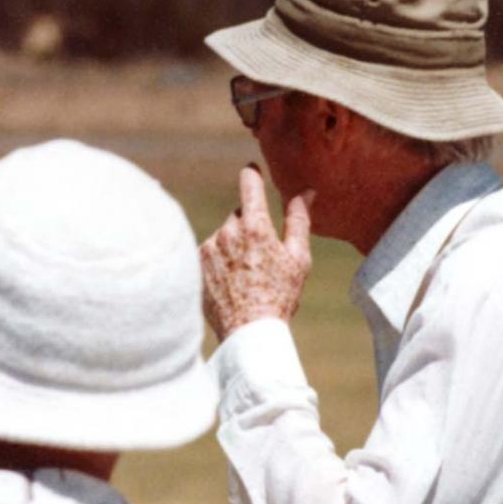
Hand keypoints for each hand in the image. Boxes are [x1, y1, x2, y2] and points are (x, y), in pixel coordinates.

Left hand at [200, 165, 313, 341]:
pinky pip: (210, 252)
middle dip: (250, 226)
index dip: (252, 174)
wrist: (248, 332)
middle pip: (239, 215)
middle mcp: (227, 232)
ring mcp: (208, 247)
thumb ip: (299, 220)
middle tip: (262, 256)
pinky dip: (220, 261)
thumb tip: (305, 192)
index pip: (249, 183)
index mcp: (255, 226)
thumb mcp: (298, 258)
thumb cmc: (279, 296)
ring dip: (234, 245)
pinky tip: (232, 282)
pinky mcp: (196, 263)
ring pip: (224, 235)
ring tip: (247, 276)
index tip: (253, 171)